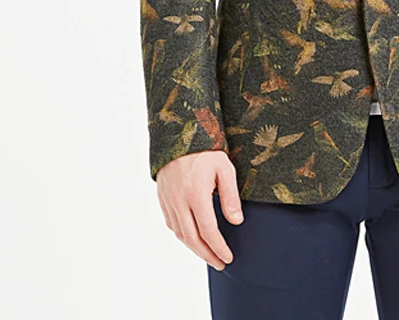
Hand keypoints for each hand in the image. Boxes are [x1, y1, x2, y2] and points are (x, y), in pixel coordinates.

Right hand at [156, 150, 243, 269]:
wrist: (179, 134)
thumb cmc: (206, 151)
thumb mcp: (225, 168)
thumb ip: (230, 196)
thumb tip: (236, 222)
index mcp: (196, 194)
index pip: (208, 231)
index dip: (219, 248)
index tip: (228, 257)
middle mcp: (179, 200)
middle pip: (192, 238)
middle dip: (207, 255)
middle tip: (220, 264)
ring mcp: (168, 200)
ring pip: (180, 234)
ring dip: (194, 248)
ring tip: (209, 255)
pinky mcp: (162, 198)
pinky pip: (171, 224)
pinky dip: (183, 236)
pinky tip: (193, 238)